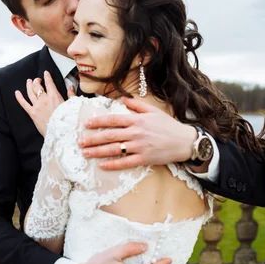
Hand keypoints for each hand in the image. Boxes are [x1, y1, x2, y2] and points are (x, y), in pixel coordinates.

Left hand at [15, 71, 76, 136]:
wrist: (60, 132)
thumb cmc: (67, 120)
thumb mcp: (72, 106)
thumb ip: (71, 95)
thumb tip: (71, 87)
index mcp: (54, 96)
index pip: (49, 83)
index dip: (47, 76)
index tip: (45, 73)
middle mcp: (44, 99)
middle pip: (37, 86)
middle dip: (36, 81)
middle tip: (37, 79)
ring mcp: (37, 106)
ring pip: (30, 92)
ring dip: (29, 85)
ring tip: (28, 81)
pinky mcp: (32, 113)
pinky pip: (24, 104)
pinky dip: (19, 98)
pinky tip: (17, 93)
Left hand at [79, 97, 197, 169]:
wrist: (184, 141)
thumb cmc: (168, 125)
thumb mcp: (153, 111)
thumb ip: (136, 104)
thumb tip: (122, 99)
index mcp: (136, 120)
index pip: (112, 120)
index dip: (98, 122)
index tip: (86, 124)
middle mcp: (136, 133)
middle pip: (109, 135)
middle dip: (92, 139)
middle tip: (79, 142)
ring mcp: (139, 147)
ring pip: (114, 149)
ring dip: (98, 151)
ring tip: (85, 153)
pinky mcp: (144, 159)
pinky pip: (125, 162)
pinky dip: (113, 164)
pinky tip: (102, 165)